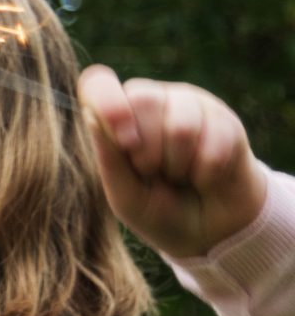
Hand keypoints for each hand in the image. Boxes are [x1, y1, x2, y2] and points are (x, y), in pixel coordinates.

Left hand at [79, 64, 269, 261]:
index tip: (124, 140)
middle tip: (154, 173)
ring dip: (179, 164)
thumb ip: (110, 158)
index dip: (108, 103)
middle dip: (147, 149)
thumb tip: (91, 115)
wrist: (212, 230)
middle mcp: (151, 102)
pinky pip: (215, 138)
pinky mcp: (224, 119)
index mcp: (116, 118)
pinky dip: (207, 171)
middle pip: (142, 99)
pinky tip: (205, 178)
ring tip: (180, 176)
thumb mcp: (127, 195)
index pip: (98, 84)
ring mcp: (189, 105)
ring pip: (181, 122)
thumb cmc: (160, 211)